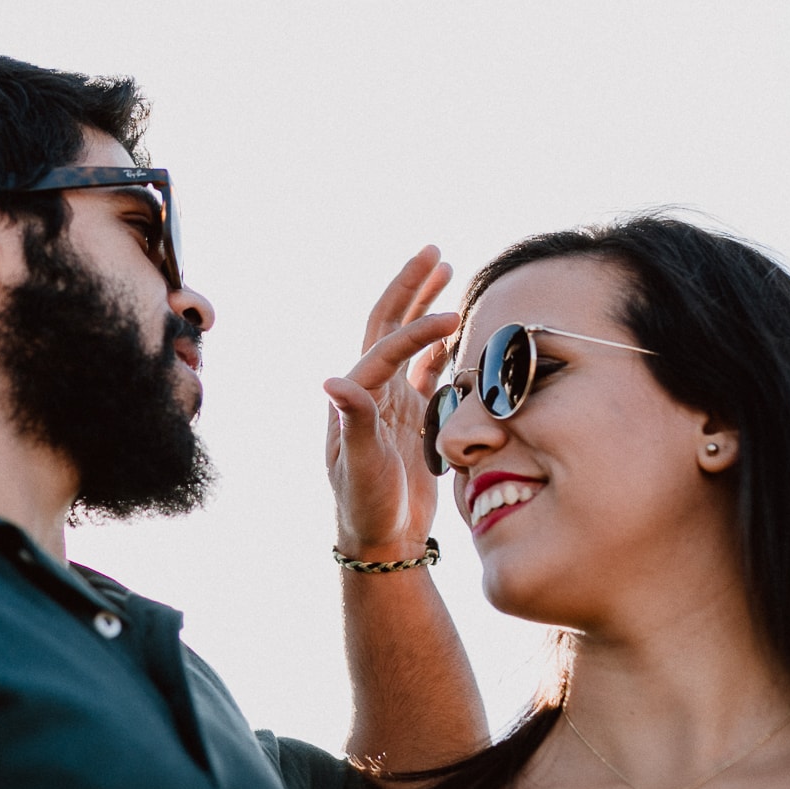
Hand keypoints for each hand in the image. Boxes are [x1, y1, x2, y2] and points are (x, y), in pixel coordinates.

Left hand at [324, 246, 460, 558]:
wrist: (379, 538)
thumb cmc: (365, 505)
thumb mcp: (359, 467)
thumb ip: (352, 423)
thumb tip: (331, 379)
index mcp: (357, 396)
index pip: (387, 347)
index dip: (419, 330)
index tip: (454, 317)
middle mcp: (372, 389)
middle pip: (389, 323)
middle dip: (411, 286)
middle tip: (435, 250)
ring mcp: (392, 400)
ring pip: (409, 341)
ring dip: (425, 306)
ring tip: (447, 270)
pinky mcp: (411, 416)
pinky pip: (427, 369)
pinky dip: (441, 344)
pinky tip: (457, 327)